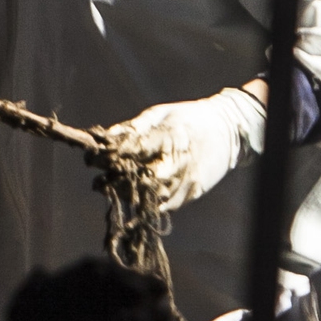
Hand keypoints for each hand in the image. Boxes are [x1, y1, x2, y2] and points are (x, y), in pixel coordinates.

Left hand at [98, 86, 266, 212]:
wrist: (229, 130)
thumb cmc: (188, 118)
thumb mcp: (159, 114)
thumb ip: (131, 128)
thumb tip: (103, 139)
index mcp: (171, 135)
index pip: (135, 149)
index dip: (110, 155)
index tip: (91, 158)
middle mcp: (179, 160)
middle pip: (140, 178)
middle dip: (115, 181)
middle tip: (97, 181)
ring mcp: (187, 180)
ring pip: (150, 197)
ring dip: (126, 195)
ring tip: (109, 188)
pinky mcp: (192, 193)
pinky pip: (164, 206)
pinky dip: (145, 203)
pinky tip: (131, 197)